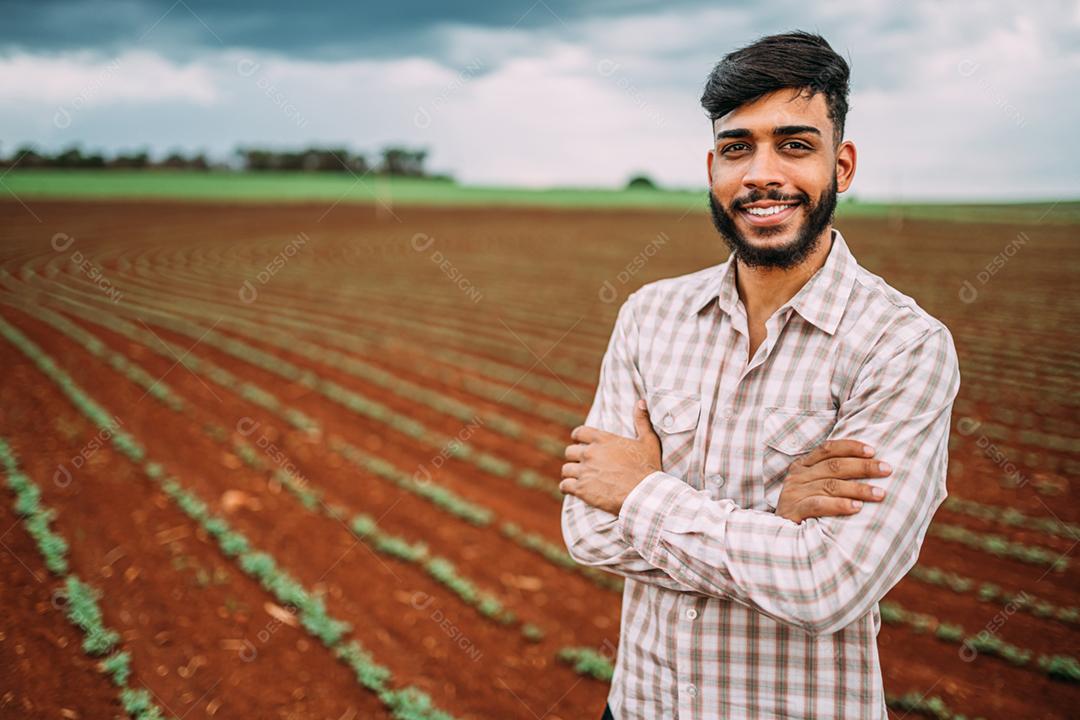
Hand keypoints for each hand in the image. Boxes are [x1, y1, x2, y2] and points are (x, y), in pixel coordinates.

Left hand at [560, 399, 661, 514]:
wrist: (644, 493)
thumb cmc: (647, 467)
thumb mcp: (648, 441)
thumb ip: (642, 420)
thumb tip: (641, 402)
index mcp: (603, 439)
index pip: (579, 432)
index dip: (577, 437)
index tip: (579, 442)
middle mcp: (590, 453)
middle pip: (570, 451)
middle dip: (574, 457)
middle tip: (580, 464)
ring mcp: (585, 471)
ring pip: (566, 469)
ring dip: (570, 473)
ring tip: (575, 478)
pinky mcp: (582, 489)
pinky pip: (564, 485)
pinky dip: (566, 487)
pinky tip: (571, 489)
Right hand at [775, 440, 889, 523]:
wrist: (778, 537)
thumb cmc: (805, 511)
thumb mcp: (813, 488)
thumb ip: (832, 477)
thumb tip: (869, 467)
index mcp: (803, 466)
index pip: (828, 448)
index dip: (851, 447)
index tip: (873, 451)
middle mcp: (798, 476)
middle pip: (834, 466)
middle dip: (863, 467)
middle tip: (887, 469)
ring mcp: (794, 493)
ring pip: (830, 485)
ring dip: (858, 488)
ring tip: (880, 494)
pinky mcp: (793, 511)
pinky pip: (818, 505)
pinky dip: (839, 505)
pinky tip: (857, 508)